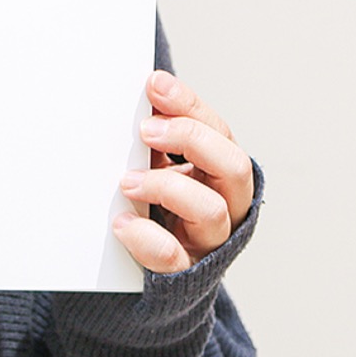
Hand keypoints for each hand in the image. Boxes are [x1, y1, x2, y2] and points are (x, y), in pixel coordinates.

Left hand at [113, 70, 253, 273]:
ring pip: (211, 211)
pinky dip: (146, 237)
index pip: (218, 130)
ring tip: (126, 181)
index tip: (154, 85)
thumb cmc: (156, 202)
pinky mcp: (184, 271)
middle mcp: (225, 203)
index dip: (189, 105)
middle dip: (191, 139)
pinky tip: (121, 222)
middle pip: (234, 166)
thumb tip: (135, 94)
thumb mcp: (158, 163)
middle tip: (146, 130)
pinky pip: (173, 256)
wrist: (151, 264)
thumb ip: (154, 135)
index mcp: (219, 170)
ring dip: (166, 187)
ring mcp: (209, 240)